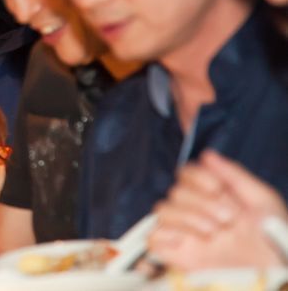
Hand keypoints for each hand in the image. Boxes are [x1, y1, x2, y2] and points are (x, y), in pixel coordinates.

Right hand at [148, 151, 287, 269]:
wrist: (276, 273)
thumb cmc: (275, 239)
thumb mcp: (262, 200)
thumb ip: (234, 174)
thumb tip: (207, 154)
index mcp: (213, 197)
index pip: (186, 173)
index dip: (198, 177)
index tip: (217, 189)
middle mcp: (196, 213)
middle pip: (175, 191)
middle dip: (201, 203)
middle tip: (227, 219)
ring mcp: (185, 234)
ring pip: (162, 210)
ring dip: (188, 219)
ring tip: (213, 233)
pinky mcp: (177, 255)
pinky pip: (153, 238)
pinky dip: (168, 236)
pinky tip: (193, 241)